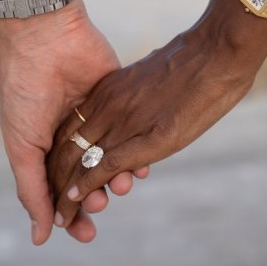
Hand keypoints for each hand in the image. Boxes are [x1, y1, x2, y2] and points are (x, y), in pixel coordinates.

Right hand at [0, 0, 148, 244]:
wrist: (45, 38)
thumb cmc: (25, 91)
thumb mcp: (22, 144)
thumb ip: (32, 189)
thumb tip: (41, 235)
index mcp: (45, 145)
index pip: (62, 189)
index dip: (73, 213)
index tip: (86, 232)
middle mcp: (72, 133)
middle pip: (90, 177)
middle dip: (98, 195)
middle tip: (102, 203)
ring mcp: (96, 114)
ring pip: (114, 156)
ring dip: (119, 176)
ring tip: (123, 183)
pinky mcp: (116, 95)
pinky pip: (132, 130)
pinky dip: (137, 149)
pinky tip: (141, 165)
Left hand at [47, 0, 266, 230]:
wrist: (216, 52)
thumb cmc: (193, 59)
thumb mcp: (152, 74)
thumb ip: (137, 93)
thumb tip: (139, 105)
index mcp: (109, 89)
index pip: (70, 127)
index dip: (59, 153)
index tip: (54, 174)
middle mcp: (108, 105)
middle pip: (66, 145)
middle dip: (55, 177)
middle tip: (50, 202)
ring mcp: (124, 120)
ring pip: (78, 159)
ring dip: (65, 189)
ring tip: (60, 214)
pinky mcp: (144, 137)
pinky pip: (102, 164)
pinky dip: (84, 185)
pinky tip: (73, 199)